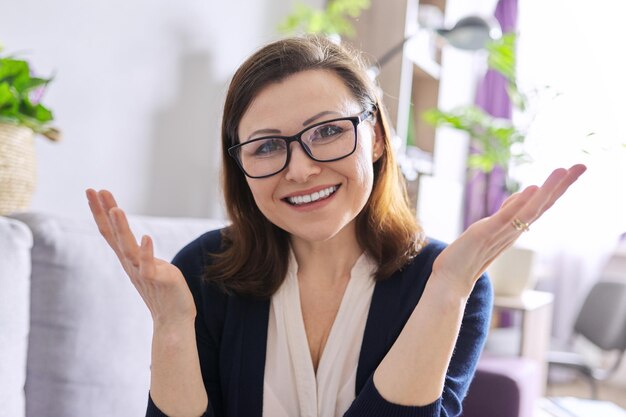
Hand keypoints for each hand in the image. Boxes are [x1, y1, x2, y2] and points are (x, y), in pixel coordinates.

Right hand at [86, 189, 195, 325]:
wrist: (173, 319)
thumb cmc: (164, 292)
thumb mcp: (150, 267)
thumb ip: (143, 255)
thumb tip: (142, 242)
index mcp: (129, 259)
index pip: (110, 232)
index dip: (100, 212)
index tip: (92, 191)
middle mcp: (131, 264)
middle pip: (113, 235)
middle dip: (104, 212)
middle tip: (94, 190)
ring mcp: (143, 272)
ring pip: (128, 248)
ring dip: (121, 229)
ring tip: (116, 209)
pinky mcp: (158, 279)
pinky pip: (149, 266)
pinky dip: (147, 252)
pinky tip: (146, 238)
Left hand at [432, 164, 586, 292]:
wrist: (451, 281)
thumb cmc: (468, 256)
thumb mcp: (490, 227)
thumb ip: (508, 213)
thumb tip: (523, 195)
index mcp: (514, 229)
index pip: (540, 205)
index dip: (557, 188)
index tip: (575, 169)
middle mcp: (513, 231)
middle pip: (542, 205)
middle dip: (562, 186)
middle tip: (582, 166)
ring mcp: (500, 233)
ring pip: (529, 209)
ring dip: (547, 190)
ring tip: (563, 171)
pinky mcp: (485, 234)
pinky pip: (506, 218)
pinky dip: (519, 204)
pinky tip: (532, 189)